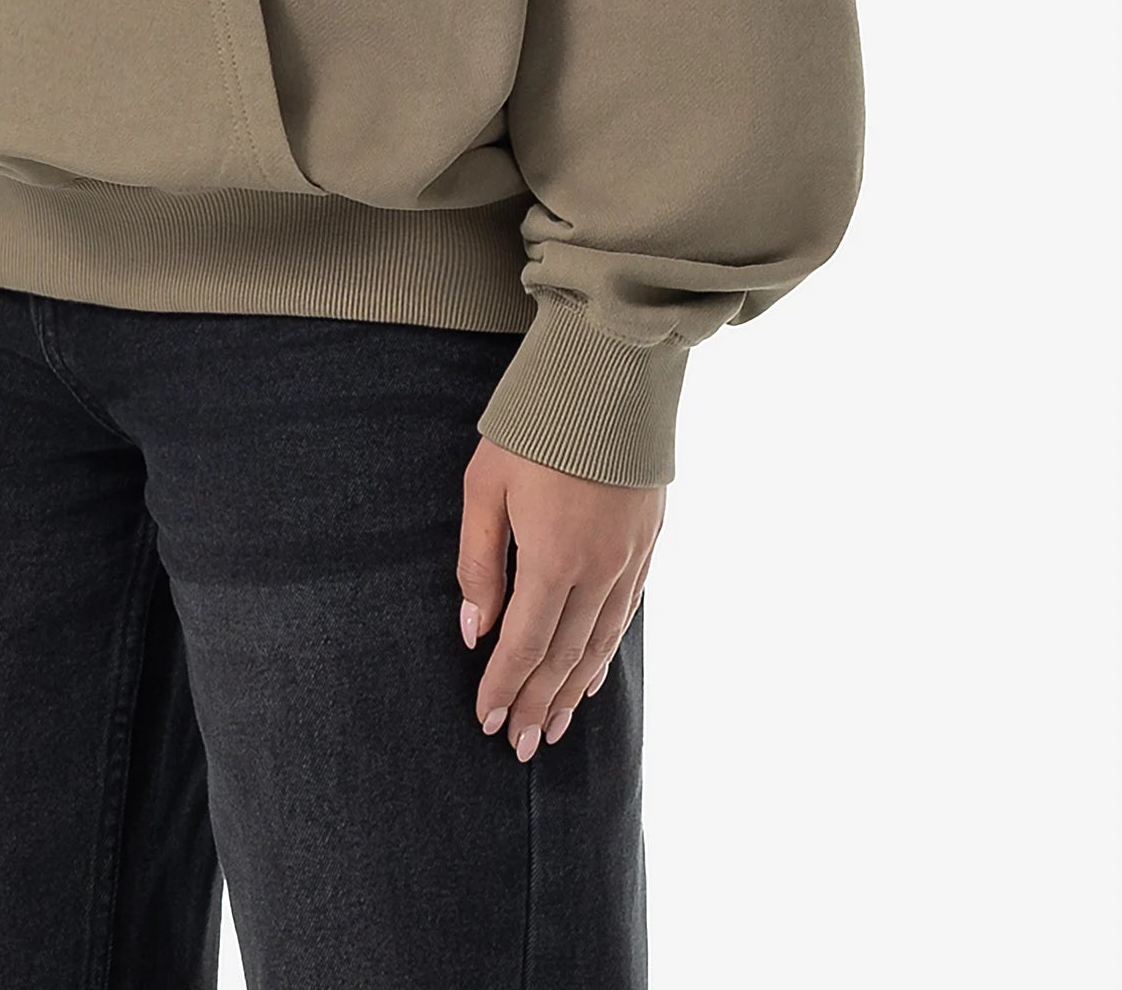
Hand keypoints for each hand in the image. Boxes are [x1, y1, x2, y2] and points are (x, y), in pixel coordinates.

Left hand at [457, 437, 661, 756]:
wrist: (609, 375)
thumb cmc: (535, 425)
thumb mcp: (486, 485)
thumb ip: (479, 562)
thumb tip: (474, 629)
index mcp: (554, 558)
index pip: (525, 644)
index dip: (505, 687)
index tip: (488, 722)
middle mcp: (598, 570)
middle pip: (564, 657)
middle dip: (538, 704)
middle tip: (520, 745)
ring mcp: (629, 560)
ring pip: (599, 644)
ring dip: (573, 690)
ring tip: (553, 726)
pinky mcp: (647, 544)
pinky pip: (625, 616)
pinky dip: (606, 653)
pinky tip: (592, 675)